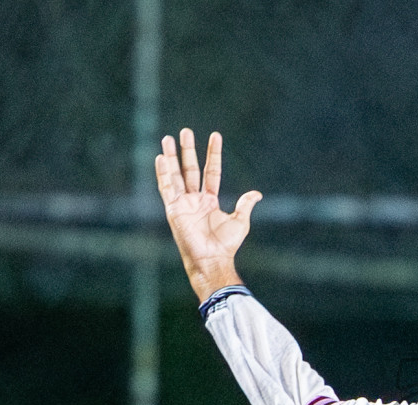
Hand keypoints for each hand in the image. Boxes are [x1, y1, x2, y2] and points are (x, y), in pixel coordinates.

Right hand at [154, 128, 261, 300]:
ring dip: (171, 157)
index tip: (215, 135)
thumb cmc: (226, 245)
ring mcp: (183, 204)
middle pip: (189, 169)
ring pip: (176, 175)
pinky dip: (162, 173)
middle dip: (187, 150)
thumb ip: (245, 205)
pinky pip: (166, 188)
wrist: (212, 259)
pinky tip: (160, 158)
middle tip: (185, 131)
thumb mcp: (240, 222)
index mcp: (210, 200)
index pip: (211, 171)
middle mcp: (195, 200)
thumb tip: (257, 194)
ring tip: (167, 138)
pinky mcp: (173, 210)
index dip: (213, 154)